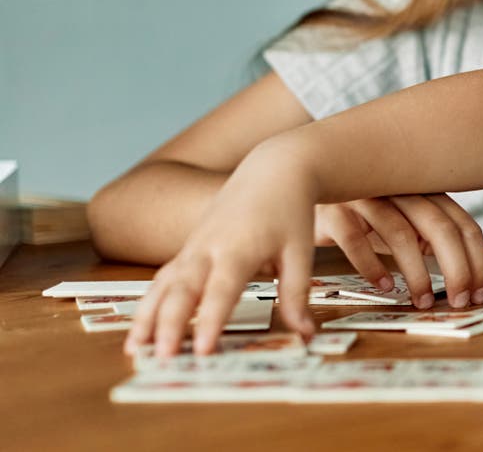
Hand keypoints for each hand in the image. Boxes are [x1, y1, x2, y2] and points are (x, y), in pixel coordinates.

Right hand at [124, 141, 317, 357]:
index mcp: (240, 247)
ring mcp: (194, 245)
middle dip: (169, 325)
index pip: (222, 290)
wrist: (273, 169)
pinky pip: (163, 277)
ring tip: (133, 350)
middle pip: (183, 289)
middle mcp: (209, 246)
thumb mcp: (300, 251)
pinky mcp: (188, 247)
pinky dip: (148, 302)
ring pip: (164, 283)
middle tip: (159, 359)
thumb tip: (305, 335)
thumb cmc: (290, 210)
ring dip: (146, 316)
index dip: (211, 320)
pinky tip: (140, 328)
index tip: (203, 350)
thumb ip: (297, 294)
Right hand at [314, 196, 482, 309]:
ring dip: (415, 272)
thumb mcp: (417, 227)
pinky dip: (372, 265)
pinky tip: (385, 287)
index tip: (480, 294)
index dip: (477, 261)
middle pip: (438, 227)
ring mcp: (366, 196)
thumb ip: (455, 242)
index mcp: (425, 191)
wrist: (308, 188)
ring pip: (400, 233)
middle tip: (460, 302)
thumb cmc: (372, 213)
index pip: (463, 224)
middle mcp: (400, 189)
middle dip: (455, 268)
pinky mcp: (333, 209)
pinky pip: (355, 238)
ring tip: (422, 302)